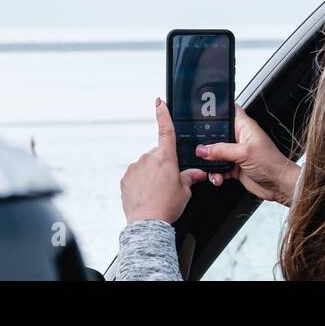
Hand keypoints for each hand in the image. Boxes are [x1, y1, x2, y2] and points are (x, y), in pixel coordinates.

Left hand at [120, 98, 207, 223]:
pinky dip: (141, 182)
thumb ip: (191, 177)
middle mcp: (149, 158)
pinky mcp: (126, 178)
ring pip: (146, 165)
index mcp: (166, 158)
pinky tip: (146, 194)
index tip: (159, 102)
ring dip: (151, 173)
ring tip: (156, 192)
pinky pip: (135, 175)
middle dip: (163, 164)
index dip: (163, 114)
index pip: (166, 130)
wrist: (148, 223)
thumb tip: (199, 173)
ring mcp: (135, 167)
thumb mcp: (185, 191)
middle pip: (158, 154)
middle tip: (168, 183)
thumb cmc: (168, 206)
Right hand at [196, 105, 300, 205]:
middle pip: (217, 134)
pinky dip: (216, 173)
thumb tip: (203, 149)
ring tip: (210, 167)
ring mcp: (236, 153)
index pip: (229, 111)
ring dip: (210, 161)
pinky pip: (219, 167)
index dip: (216, 110)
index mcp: (244, 127)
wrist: (278, 185)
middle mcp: (239, 138)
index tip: (201, 113)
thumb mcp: (244, 153)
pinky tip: (218, 177)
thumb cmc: (271, 163)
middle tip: (200, 148)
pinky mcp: (234, 166)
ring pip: (215, 153)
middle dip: (207, 142)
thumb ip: (221, 150)